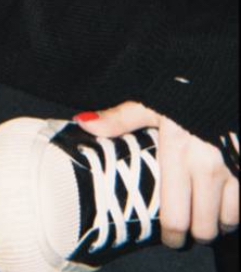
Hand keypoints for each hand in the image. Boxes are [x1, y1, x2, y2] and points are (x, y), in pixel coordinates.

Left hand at [76, 101, 238, 247]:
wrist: (223, 71)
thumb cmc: (185, 87)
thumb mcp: (151, 99)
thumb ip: (120, 118)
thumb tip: (83, 122)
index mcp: (179, 154)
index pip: (176, 217)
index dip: (171, 236)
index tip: (167, 237)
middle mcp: (210, 166)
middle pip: (205, 227)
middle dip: (195, 233)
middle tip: (187, 227)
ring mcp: (236, 168)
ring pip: (230, 219)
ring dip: (219, 221)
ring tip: (207, 213)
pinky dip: (237, 207)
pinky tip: (227, 199)